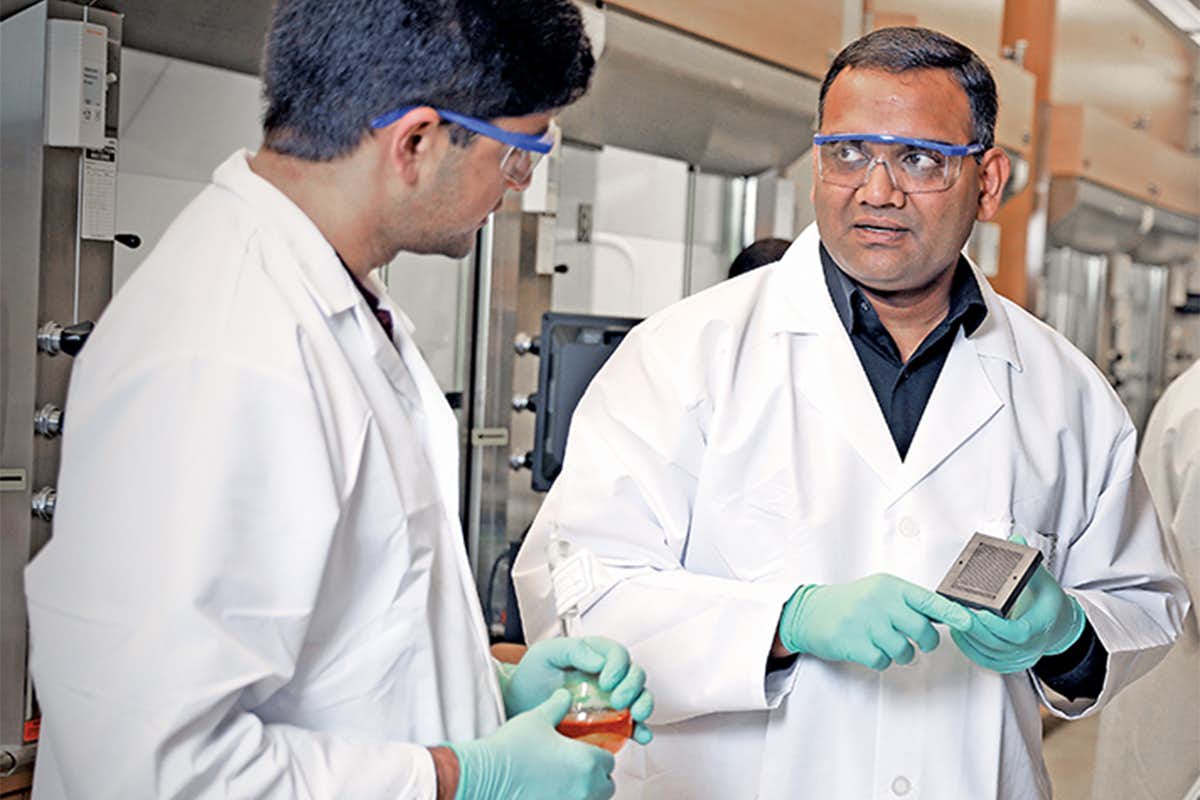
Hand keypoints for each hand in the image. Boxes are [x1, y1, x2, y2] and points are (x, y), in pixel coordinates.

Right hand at [450, 690, 615, 799]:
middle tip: (579, 769)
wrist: (486, 776)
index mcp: (586, 761)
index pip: (609, 762)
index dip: (599, 755)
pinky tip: (553, 793)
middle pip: (606, 786)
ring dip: (586, 793)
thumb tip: (566, 694)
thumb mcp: (537, 718)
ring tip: (566, 783)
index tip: (586, 752)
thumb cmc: (512, 747)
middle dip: (597, 778)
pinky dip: (569, 799)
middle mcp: (585, 788)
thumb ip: (558, 705)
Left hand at [502, 637, 653, 743]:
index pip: (618, 654)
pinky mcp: (610, 722)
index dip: (618, 666)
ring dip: (644, 704)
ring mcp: (610, 699)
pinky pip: (633, 724)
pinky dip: (641, 729)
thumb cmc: (531, 676)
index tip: (606, 681)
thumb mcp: (545, 654)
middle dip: (632, 687)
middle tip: (617, 700)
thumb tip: (600, 661)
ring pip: (640, 696)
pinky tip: (641, 735)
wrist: (518, 706)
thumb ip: (572, 649)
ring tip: (636, 715)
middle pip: (634, 674)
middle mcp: (607, 675)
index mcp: (594, 654)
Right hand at [779, 574, 973, 669]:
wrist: (810, 611)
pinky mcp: (853, 643)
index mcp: (890, 586)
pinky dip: (880, 661)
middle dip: (924, 642)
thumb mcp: (878, 592)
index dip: (953, 613)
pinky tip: (869, 649)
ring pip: (904, 650)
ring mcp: (866, 622)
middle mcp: (880, 602)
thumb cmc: (850, 603)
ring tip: (885, 643)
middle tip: (916, 641)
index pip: (928, 600)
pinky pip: (883, 661)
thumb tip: (945, 616)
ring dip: (900, 653)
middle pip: (922, 630)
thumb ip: (907, 602)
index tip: (971, 622)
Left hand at [950, 555, 1085, 673]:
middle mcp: (1031, 646)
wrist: (1059, 626)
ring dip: (968, 638)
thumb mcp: (1043, 580)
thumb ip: (1028, 564)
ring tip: (953, 618)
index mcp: (1041, 626)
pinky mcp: (1008, 663)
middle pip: (998, 644)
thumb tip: (1016, 543)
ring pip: (989, 654)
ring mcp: (1020, 657)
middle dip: (974, 629)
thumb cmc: (1048, 603)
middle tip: (956, 612)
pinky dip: (969, 649)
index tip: (981, 614)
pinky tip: (959, 634)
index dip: (997, 626)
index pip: (1018, 633)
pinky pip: (985, 661)